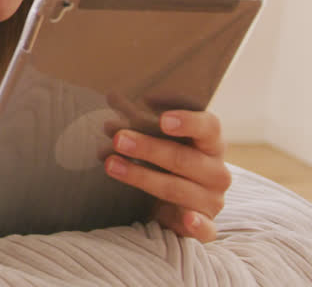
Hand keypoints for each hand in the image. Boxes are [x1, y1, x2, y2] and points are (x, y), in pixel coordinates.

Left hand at [105, 110, 229, 241]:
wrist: (176, 202)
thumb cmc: (166, 160)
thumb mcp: (156, 138)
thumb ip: (139, 118)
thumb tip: (112, 95)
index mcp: (211, 144)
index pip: (209, 127)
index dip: (188, 122)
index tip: (163, 120)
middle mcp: (216, 171)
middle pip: (184, 158)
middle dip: (148, 148)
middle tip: (118, 138)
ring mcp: (212, 200)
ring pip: (178, 189)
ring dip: (142, 176)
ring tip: (110, 164)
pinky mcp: (205, 226)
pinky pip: (206, 229)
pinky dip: (198, 225)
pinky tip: (187, 219)